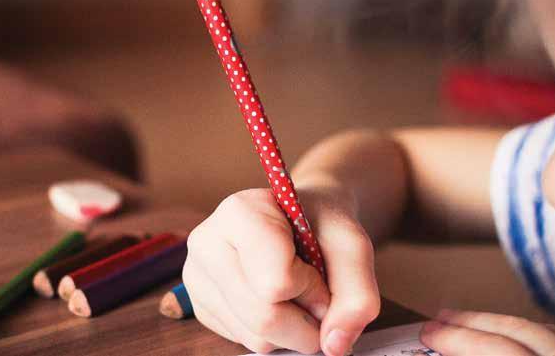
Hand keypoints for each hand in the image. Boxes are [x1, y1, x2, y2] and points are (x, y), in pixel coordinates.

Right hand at [183, 188, 379, 354]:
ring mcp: (197, 276)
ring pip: (255, 337)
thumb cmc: (322, 225)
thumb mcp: (352, 246)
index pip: (275, 282)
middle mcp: (206, 242)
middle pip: (264, 317)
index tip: (318, 268)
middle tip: (317, 293)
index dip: (311, 288)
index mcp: (238, 212)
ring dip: (292, 330)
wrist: (300, 219)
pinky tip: (276, 301)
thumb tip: (334, 345)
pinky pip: (244, 341)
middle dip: (307, 320)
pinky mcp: (200, 305)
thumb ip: (357, 294)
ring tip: (296, 293)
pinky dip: (274, 334)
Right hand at [420, 309, 554, 354]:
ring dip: (505, 325)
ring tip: (473, 322)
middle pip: (520, 333)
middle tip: (436, 323)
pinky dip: (546, 334)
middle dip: (472, 324)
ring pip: (549, 331)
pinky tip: (536, 336)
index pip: (504, 352)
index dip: (462, 340)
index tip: (430, 335)